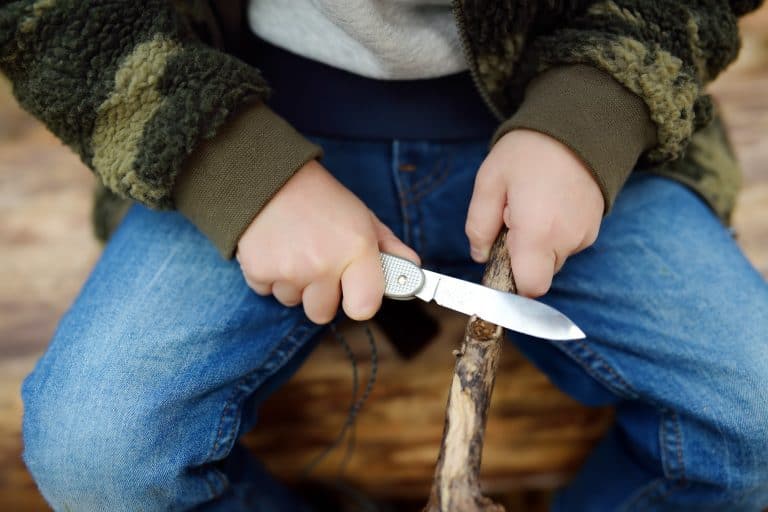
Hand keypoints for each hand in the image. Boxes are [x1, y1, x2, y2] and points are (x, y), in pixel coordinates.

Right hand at [236, 160, 418, 323]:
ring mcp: (289, 270)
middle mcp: (323, 264)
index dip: (359, 302)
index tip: (355, 292)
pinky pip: (266, 291)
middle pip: (322, 313)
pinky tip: (275, 248)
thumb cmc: (321, 199)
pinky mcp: (257, 270)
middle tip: (317, 263)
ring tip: (294, 248)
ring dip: (293, 283)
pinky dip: (269, 275)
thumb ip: (389, 246)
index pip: (363, 308)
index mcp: (356, 249)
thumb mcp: (361, 216)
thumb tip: (412, 270)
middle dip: (320, 295)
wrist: (268, 177)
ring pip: (293, 301)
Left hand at [465, 129, 603, 296]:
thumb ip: (479, 225)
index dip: (511, 280)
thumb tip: (479, 255)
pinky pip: (568, 242)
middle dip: (522, 255)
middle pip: (539, 273)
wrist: (578, 122)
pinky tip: (550, 201)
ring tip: (534, 202)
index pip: (529, 287)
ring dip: (538, 242)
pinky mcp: (594, 225)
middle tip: (514, 214)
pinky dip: (555, 231)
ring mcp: (585, 234)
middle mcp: (567, 240)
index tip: (500, 255)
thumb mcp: (489, 182)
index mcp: (538, 233)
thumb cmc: (530, 150)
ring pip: (553, 257)